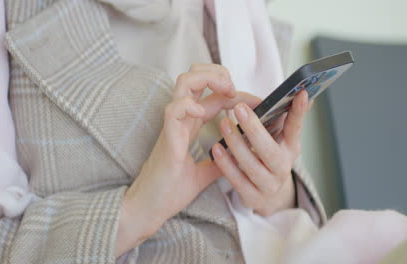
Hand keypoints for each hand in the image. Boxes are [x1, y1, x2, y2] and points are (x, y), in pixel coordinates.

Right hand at [116, 64, 260, 256]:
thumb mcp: (204, 173)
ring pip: (184, 83)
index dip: (233, 93)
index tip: (255, 103)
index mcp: (189, 125)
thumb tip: (239, 158)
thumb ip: (220, 162)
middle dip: (217, 73)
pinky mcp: (167, 138)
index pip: (211, 96)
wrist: (150, 207)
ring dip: (207, 79)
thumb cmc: (171, 190)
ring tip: (227, 91)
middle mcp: (181, 120)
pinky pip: (173, 110)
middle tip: (235, 88)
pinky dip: (187, 104)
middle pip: (194, 77)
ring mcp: (173, 126)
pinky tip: (202, 112)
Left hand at [212, 91, 311, 215]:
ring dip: (236, 144)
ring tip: (223, 124)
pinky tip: (216, 150)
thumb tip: (302, 93)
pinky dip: (226, 165)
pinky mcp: (253, 197)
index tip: (301, 93)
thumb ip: (288, 118)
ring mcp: (269, 185)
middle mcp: (283, 168)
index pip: (296, 128)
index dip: (299, 112)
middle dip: (254, 129)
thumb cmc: (271, 157)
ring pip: (251, 166)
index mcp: (291, 149)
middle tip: (239, 108)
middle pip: (269, 151)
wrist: (269, 195)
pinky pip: (237, 181)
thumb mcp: (282, 139)